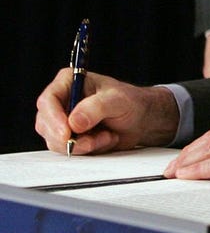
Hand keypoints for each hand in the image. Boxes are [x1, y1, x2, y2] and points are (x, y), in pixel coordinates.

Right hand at [34, 68, 179, 154]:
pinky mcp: (69, 137)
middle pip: (46, 124)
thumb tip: (73, 123)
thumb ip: (96, 108)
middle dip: (69, 138)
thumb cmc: (131, 102)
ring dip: (83, 145)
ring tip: (107, 136)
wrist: (141, 119)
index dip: (53, 119)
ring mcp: (63, 121)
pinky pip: (67, 150)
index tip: (67, 133)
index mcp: (69, 82)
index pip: (48, 101)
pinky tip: (105, 139)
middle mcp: (62, 101)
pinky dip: (87, 149)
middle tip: (93, 141)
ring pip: (55, 141)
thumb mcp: (118, 100)